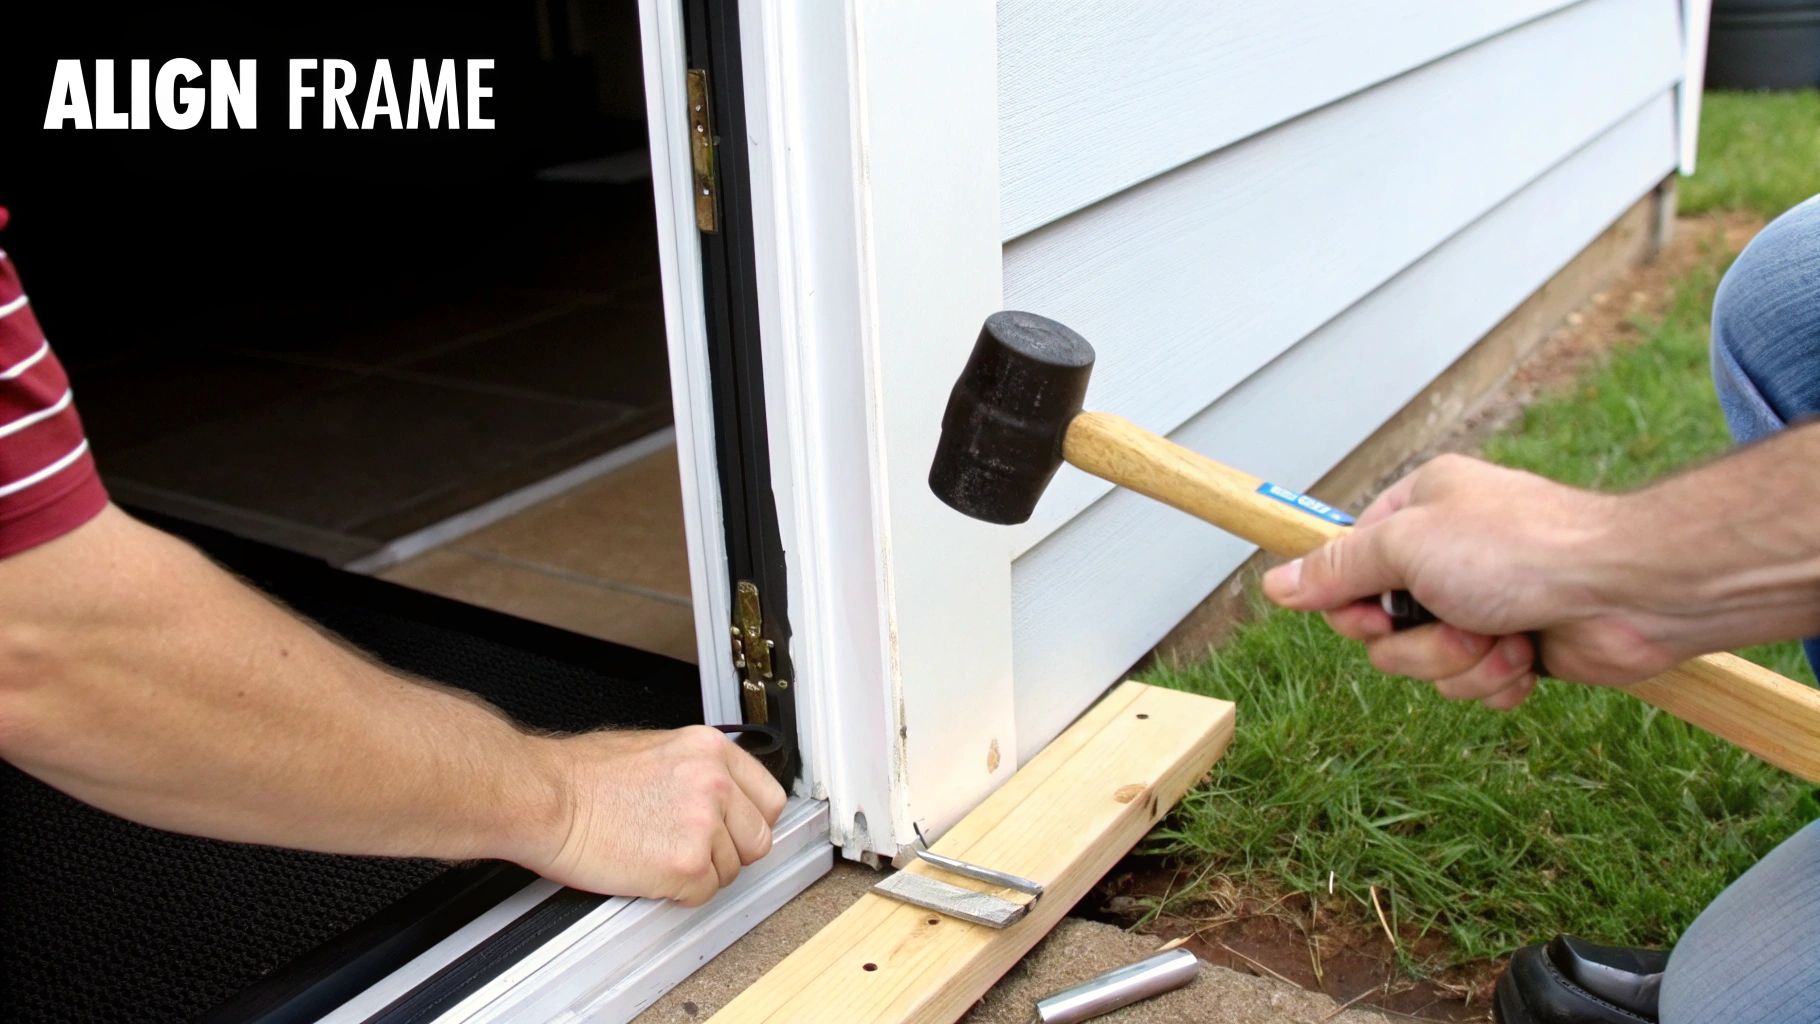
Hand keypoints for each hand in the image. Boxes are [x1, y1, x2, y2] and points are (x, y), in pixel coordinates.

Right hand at [519, 726, 787, 904]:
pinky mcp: (686, 864)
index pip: (768, 798)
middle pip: (758, 839)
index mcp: (711, 750)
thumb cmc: (580, 776)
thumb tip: (718, 796)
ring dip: (699, 873)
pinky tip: (649, 873)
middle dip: (729, 852)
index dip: (748, 822)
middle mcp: (716, 783)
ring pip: (731, 870)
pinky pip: (704, 894)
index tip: (735, 832)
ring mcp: (705, 824)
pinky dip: (678, 893)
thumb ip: (697, 771)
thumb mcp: (655, 749)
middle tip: (690, 851)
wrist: (545, 797)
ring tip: (656, 856)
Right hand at [1261, 454, 1673, 705]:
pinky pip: (1472, 687)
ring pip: (1426, 664)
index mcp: (1417, 511)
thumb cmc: (1523, 550)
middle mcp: (1445, 556)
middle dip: (1420, 643)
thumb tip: (1274, 583)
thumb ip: (1336, 570)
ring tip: (1505, 639)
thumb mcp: (1406, 546)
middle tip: (1458, 622)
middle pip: (1381, 629)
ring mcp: (1481, 603)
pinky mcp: (1515, 647)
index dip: (1352, 605)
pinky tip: (1528, 657)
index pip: (1347, 569)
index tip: (1372, 614)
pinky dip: (1497, 681)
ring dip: (1463, 664)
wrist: (1628, 590)